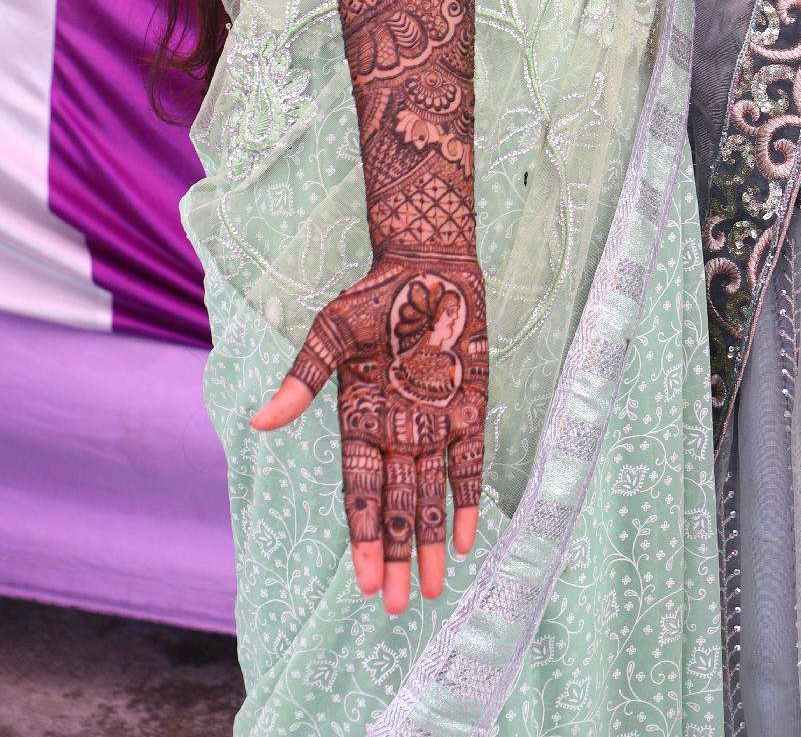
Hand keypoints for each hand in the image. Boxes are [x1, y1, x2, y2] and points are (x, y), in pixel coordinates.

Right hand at [252, 250, 488, 612]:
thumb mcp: (329, 334)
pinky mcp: (469, 407)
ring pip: (432, 495)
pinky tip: (467, 540)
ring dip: (433, 541)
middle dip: (397, 555)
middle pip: (397, 506)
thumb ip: (303, 380)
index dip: (364, 536)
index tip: (366, 581)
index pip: (361, 493)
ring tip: (433, 591)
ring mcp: (434, 422)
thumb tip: (260, 421)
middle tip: (399, 606)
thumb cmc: (371, 298)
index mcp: (359, 422)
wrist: (427, 265)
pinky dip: (467, 499)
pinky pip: (468, 463)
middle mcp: (396, 432)